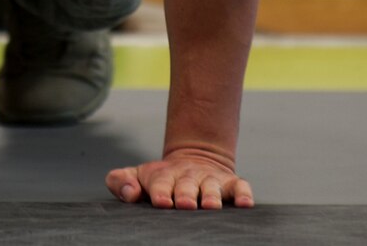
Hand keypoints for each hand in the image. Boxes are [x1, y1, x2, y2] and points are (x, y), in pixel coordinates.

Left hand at [106, 151, 252, 209]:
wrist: (192, 159)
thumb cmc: (160, 179)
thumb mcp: (136, 176)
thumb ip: (121, 181)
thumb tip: (128, 192)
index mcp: (163, 176)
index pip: (160, 184)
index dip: (161, 192)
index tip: (161, 202)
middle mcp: (187, 176)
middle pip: (186, 186)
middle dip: (186, 194)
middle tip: (185, 204)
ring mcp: (210, 179)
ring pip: (212, 187)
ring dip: (211, 196)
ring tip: (210, 206)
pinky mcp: (231, 183)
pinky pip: (240, 187)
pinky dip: (244, 194)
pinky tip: (245, 203)